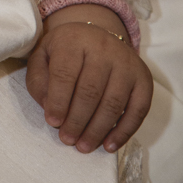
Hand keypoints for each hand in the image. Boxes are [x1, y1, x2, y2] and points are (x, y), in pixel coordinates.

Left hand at [25, 4, 152, 153]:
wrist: (95, 36)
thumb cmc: (64, 52)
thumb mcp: (42, 58)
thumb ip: (39, 81)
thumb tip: (50, 108)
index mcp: (73, 40)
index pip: (65, 74)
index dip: (58, 101)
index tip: (52, 122)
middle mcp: (103, 48)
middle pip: (90, 91)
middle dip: (77, 120)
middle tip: (67, 139)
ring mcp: (127, 62)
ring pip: (113, 102)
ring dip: (97, 130)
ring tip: (84, 146)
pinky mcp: (144, 78)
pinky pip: (138, 110)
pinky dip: (124, 132)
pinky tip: (109, 145)